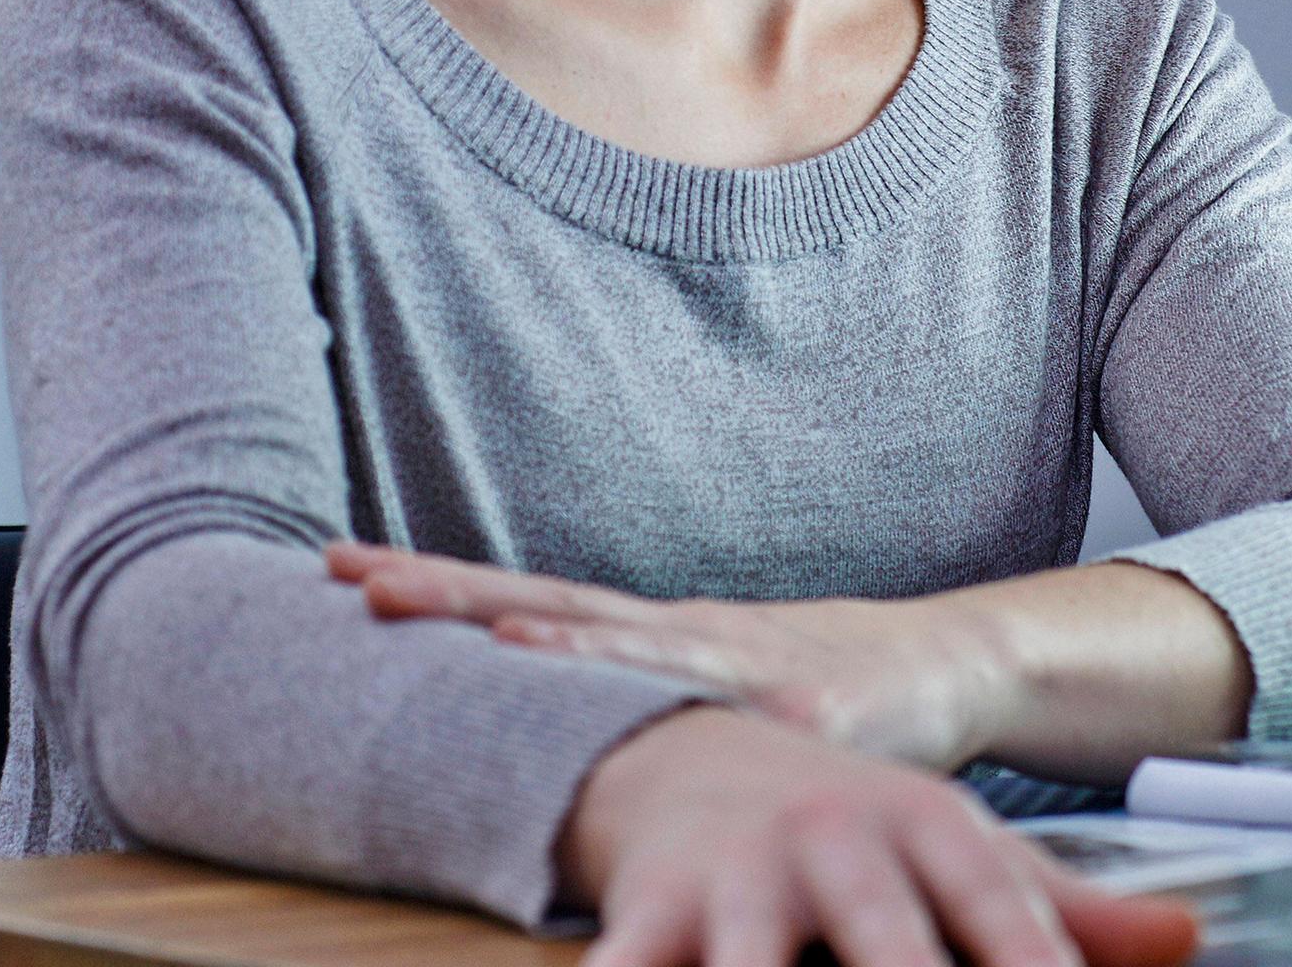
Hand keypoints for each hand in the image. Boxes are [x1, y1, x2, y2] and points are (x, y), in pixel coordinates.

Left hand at [329, 541, 1013, 769]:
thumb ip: (630, 702)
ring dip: (570, 645)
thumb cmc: (819, 687)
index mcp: (656, 637)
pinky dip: (711, 714)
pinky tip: (679, 724)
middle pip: (557, 610)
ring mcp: (753, 670)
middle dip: (456, 599)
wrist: (954, 665)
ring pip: (645, 652)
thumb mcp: (710, 690)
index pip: (526, 605)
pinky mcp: (821, 716)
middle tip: (357, 582)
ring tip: (495, 636)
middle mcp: (691, 637)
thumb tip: (526, 713)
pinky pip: (750, 726)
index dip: (436, 588)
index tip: (337, 566)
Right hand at [562, 706, 1199, 966]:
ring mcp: (737, 875)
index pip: (1000, 912)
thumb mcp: (956, 854)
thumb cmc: (848, 835)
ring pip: (750, 965)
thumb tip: (1188, 939)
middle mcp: (833, 840)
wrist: (686, 751)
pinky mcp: (649, 910)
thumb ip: (1064, 912)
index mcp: (925, 828)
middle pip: (887, 943)